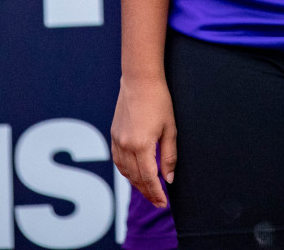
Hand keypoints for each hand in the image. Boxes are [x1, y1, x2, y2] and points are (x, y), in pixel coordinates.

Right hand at [111, 74, 176, 208]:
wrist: (139, 81)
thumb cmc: (159, 101)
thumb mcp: (170, 128)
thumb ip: (169, 156)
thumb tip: (168, 178)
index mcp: (142, 145)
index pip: (149, 178)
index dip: (156, 193)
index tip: (164, 203)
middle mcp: (126, 146)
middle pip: (136, 178)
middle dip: (147, 192)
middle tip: (158, 201)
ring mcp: (117, 141)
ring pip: (125, 172)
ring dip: (136, 184)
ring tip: (148, 190)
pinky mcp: (113, 135)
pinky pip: (118, 161)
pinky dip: (126, 171)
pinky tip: (134, 174)